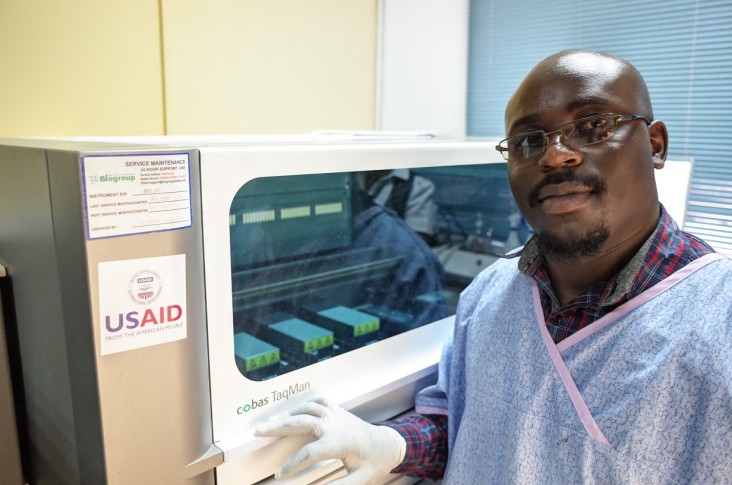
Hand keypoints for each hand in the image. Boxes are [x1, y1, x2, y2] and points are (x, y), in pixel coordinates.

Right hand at [254, 396, 406, 483]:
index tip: (280, 474)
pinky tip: (293, 412)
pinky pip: (318, 401)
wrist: (389, 444)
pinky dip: (304, 404)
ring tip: (269, 423)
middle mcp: (335, 424)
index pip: (309, 452)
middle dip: (277, 427)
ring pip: (306, 408)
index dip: (292, 464)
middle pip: (301, 422)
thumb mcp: (361, 480)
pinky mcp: (338, 410)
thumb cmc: (375, 463)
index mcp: (340, 442)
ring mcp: (336, 414)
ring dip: (286, 414)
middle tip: (258, 432)